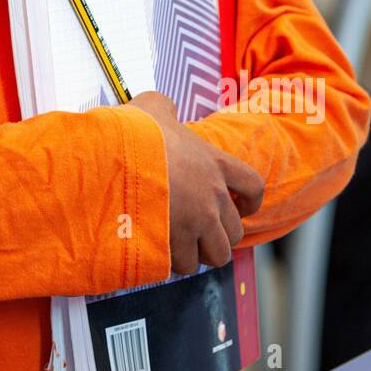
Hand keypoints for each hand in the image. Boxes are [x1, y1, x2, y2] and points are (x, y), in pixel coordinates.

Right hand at [129, 90, 264, 276]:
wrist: (116, 156)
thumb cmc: (135, 131)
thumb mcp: (154, 106)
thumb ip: (164, 106)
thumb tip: (162, 107)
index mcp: (216, 163)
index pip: (254, 187)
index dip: (249, 202)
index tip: (238, 207)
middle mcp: (213, 196)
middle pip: (236, 232)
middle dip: (217, 235)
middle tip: (197, 231)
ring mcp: (197, 221)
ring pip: (216, 255)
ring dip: (199, 252)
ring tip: (179, 245)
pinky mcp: (177, 241)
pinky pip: (185, 264)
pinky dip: (175, 261)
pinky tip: (160, 248)